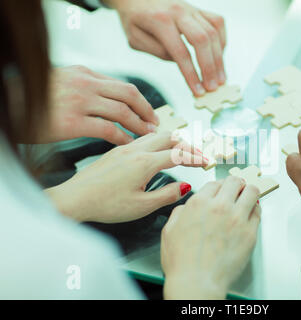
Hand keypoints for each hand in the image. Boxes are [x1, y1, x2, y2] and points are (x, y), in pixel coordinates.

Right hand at [37, 66, 158, 144]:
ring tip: (147, 135)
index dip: (139, 100)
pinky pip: (108, 129)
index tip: (148, 111)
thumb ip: (84, 85)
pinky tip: (129, 145)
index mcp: (84, 73)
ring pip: (122, 111)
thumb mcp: (62, 81)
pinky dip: (123, 137)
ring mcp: (80, 101)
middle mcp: (86, 84)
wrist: (8, 102)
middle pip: (129, 94)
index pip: (122, 85)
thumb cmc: (33, 97)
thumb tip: (103, 96)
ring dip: (139, 124)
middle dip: (146, 110)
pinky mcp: (73, 121)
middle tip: (155, 123)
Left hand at [46, 131, 207, 222]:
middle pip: (170, 137)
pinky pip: (143, 138)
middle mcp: (136, 150)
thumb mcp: (141, 206)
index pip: (178, 154)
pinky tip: (157, 152)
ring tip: (182, 151)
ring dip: (172, 141)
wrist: (75, 198)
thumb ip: (166, 195)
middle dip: (187, 145)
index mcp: (145, 163)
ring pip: (156, 135)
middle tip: (197, 155)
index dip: (195, 157)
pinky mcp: (117, 150)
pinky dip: (158, 141)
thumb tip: (184, 186)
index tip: (206, 162)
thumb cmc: (105, 204)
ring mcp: (125, 148)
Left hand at [105, 0, 225, 95]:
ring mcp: (191, 9)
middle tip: (212, 87)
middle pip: (202, 40)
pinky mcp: (199, 9)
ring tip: (220, 79)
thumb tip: (181, 62)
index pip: (181, 52)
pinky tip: (219, 58)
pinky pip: (218, 23)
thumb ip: (158, 51)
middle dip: (210, 68)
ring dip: (219, 59)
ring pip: (213, 33)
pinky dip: (222, 42)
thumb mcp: (136, 39)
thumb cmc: (134, 19)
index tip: (198, 91)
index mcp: (160, 20)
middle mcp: (179, 12)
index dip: (191, 74)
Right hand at [161, 177, 260, 299]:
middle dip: (235, 184)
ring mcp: (237, 218)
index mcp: (198, 203)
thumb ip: (179, 212)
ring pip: (251, 191)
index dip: (219, 185)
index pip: (215, 182)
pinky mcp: (250, 232)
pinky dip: (255, 208)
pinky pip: (258, 211)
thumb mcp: (169, 231)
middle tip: (236, 188)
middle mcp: (219, 206)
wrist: (197, 282)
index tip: (222, 188)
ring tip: (248, 196)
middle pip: (234, 182)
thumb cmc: (182, 262)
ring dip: (249, 192)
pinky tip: (251, 212)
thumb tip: (187, 207)